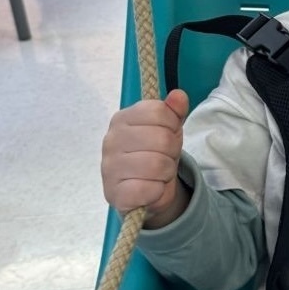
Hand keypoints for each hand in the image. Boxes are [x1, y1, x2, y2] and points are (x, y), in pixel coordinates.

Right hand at [101, 89, 190, 226]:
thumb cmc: (156, 154)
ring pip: (157, 164)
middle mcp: (110, 140)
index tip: (168, 135)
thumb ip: (174, 112)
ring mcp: (109, 167)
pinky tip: (150, 189)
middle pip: (162, 138)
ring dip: (166, 172)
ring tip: (158, 174)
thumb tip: (178, 96)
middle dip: (172, 151)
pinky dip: (157, 190)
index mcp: (122, 119)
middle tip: (164, 158)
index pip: (158, 111)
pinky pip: (148, 189)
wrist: (146, 191)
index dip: (172, 125)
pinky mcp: (114, 193)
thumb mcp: (169, 129)